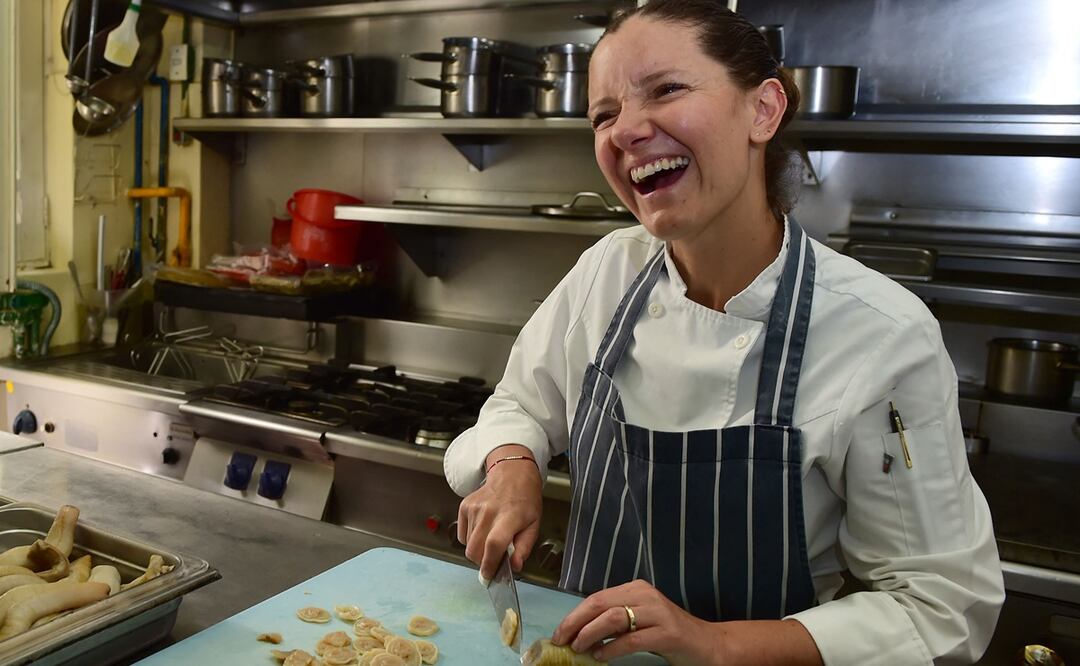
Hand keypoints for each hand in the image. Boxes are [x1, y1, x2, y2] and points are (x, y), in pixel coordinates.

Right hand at [456, 444, 542, 579]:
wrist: (512, 475)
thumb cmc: (525, 501)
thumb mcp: (534, 525)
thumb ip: (524, 548)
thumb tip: (515, 566)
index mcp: (509, 516)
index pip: (494, 544)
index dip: (489, 564)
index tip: (489, 576)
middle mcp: (489, 511)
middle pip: (475, 549)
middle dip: (482, 562)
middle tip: (494, 559)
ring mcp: (474, 508)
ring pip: (467, 545)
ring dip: (478, 550)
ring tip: (492, 538)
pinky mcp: (464, 507)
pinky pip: (462, 535)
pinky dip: (471, 539)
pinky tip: (483, 529)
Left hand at [552, 580, 717, 664]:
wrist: (708, 644)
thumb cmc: (669, 634)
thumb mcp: (639, 620)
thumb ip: (615, 620)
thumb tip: (580, 632)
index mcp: (636, 589)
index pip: (597, 598)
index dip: (574, 615)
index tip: (559, 633)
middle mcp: (646, 595)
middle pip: (601, 604)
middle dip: (576, 623)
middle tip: (561, 640)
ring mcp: (659, 612)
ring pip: (614, 618)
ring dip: (590, 634)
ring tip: (578, 648)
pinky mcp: (669, 633)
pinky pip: (633, 639)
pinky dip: (612, 648)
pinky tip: (601, 657)